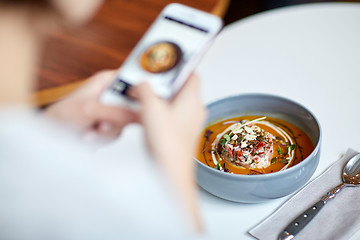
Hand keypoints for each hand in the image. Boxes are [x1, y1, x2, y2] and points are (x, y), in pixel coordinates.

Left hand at [44, 70, 137, 140]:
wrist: (51, 135)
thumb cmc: (63, 114)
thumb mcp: (90, 109)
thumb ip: (117, 111)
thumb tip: (140, 115)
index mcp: (109, 80)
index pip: (135, 80)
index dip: (144, 91)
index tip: (147, 103)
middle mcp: (113, 94)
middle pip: (135, 104)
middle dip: (119, 118)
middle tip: (103, 123)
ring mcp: (113, 110)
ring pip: (127, 121)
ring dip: (109, 129)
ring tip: (91, 129)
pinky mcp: (111, 125)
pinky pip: (119, 132)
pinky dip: (104, 137)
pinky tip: (91, 135)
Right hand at [133, 75, 205, 231]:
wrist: (171, 172)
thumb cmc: (167, 145)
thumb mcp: (150, 109)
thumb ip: (145, 90)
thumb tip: (141, 84)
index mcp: (192, 99)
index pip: (192, 74)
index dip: (180, 66)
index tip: (168, 62)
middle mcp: (195, 110)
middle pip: (183, 88)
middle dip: (166, 84)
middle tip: (150, 80)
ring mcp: (190, 123)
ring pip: (177, 103)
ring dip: (162, 99)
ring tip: (146, 98)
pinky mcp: (183, 134)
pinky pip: (174, 117)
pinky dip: (162, 112)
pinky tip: (148, 117)